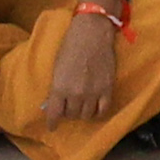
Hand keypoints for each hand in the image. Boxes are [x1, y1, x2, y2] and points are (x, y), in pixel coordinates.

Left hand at [47, 6, 121, 124]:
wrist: (92, 32)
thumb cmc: (70, 45)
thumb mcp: (57, 66)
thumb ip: (57, 86)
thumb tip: (56, 101)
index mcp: (59, 87)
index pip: (54, 114)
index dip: (52, 123)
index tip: (52, 127)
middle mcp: (75, 94)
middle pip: (71, 115)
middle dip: (68, 113)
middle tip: (69, 108)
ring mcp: (93, 93)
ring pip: (86, 115)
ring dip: (82, 113)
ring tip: (82, 107)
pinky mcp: (107, 89)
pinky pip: (103, 110)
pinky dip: (98, 113)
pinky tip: (95, 110)